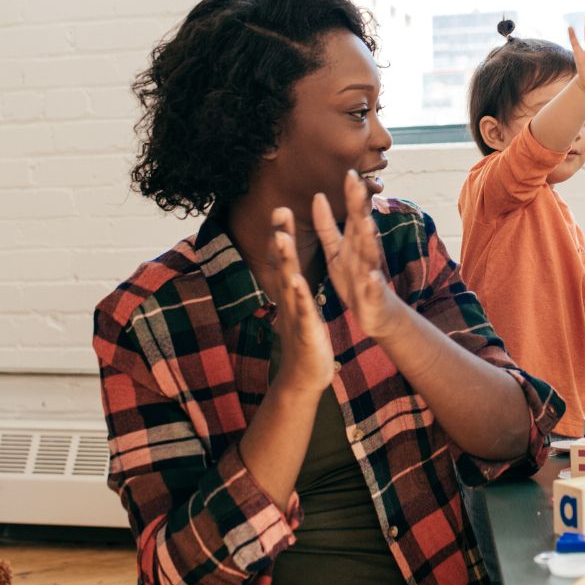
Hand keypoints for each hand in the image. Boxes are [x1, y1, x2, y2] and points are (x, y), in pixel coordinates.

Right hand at [269, 207, 337, 395]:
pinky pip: (302, 310)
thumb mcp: (298, 306)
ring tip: (282, 237)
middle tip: (279, 208)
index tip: (281, 207)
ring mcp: (295, 313)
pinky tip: (297, 281)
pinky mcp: (305, 329)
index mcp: (292, 291)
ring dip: (285, 259)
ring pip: (289, 282)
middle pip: (282, 263)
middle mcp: (289, 299)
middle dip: (280, 235)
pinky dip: (299, 295)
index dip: (282, 233)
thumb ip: (292, 285)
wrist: (304, 377)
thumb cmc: (305, 338)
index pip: (285, 258)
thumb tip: (287, 267)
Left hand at [313, 170, 407, 340]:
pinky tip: (372, 277)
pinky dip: (373, 283)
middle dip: (361, 208)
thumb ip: (327, 226)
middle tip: (359, 186)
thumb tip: (318, 195)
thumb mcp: (336, 250)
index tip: (349, 172)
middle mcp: (365, 253)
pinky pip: (373, 289)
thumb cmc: (354, 279)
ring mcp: (371, 273)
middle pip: (363, 228)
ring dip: (370, 239)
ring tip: (367, 224)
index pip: (355, 214)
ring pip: (371, 255)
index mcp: (355, 241)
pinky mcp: (373, 296)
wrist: (375, 313)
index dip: (352, 195)